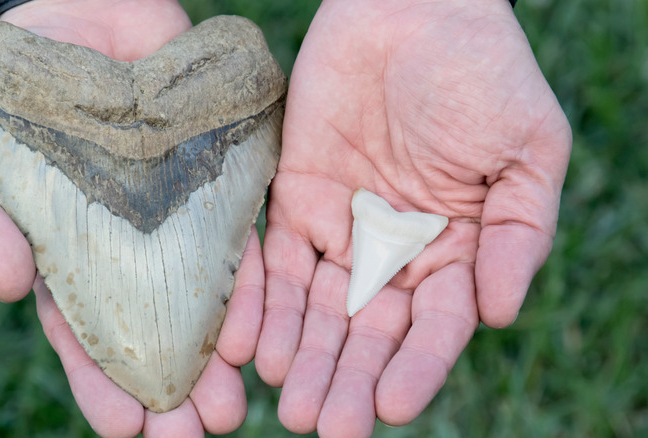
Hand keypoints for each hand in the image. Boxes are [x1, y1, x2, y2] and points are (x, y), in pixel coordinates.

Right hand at [0, 1, 263, 435]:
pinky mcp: (215, 188)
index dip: (103, 384)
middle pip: (151, 333)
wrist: (79, 23)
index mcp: (69, 258)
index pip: (86, 334)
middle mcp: (128, 252)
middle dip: (171, 389)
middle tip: (196, 435)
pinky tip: (256, 334)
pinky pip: (236, 244)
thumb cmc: (18, 95)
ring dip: (216, 357)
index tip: (125, 431)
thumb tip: (4, 286)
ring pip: (199, 302)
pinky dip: (246, 288)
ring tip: (233, 407)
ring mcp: (174, 224)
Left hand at [255, 0, 570, 435]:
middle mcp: (393, 251)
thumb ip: (519, 235)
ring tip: (286, 403)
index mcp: (454, 250)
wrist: (411, 9)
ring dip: (299, 355)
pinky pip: (269, 260)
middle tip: (324, 426)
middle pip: (367, 330)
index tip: (390, 406)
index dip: (415, 367)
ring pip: (314, 307)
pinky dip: (256, 303)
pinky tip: (244, 345)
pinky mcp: (291, 200)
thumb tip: (501, 315)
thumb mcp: (527, 151)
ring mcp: (339, 228)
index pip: (434, 325)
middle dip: (346, 378)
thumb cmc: (483, 72)